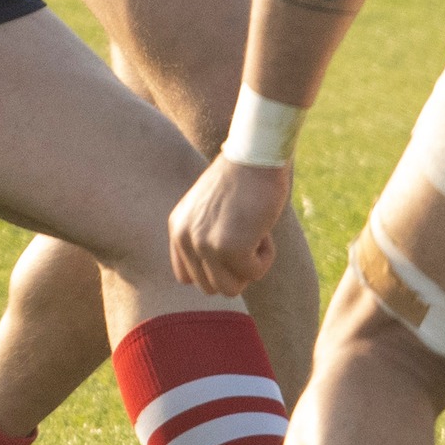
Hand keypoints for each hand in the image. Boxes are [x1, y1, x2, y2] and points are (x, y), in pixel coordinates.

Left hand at [168, 155, 291, 295]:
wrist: (256, 155)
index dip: (214, 271)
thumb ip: (205, 240)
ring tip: (254, 236)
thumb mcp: (210, 211)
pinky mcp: (230, 247)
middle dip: (234, 272)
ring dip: (250, 268)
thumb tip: (220, 285)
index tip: (232, 249)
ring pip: (230, 289)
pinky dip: (266, 257)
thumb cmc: (242, 180)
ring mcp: (205, 244)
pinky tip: (264, 230)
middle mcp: (185, 238)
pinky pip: (254, 273)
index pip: (187, 278)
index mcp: (178, 229)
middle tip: (247, 240)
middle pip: (210, 287)